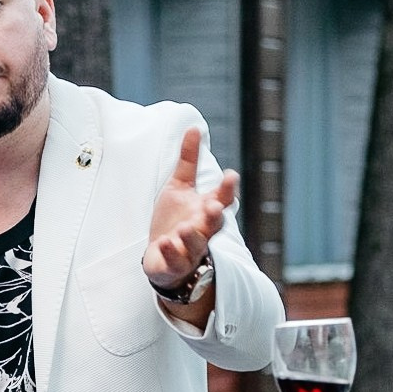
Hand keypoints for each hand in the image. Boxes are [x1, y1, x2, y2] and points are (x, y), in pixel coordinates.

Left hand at [143, 126, 240, 291]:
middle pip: (214, 223)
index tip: (230, 175)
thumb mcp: (179, 187)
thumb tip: (194, 127)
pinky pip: (174, 260)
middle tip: (214, 206)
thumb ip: (188, 161)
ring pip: (196, 244)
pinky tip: (164, 242)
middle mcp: (202, 229)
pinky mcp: (174, 264)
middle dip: (215, 215)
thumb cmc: (175, 220)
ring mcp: (189, 249)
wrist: (162, 257)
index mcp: (206, 209)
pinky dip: (170, 252)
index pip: (222, 198)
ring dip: (191, 236)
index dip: (227, 188)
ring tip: (184, 227)